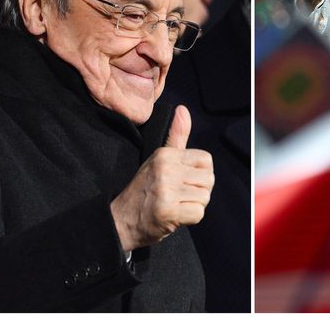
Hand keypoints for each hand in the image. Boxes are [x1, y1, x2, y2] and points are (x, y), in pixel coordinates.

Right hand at [110, 106, 213, 251]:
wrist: (121, 221)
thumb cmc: (145, 189)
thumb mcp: (159, 159)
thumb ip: (176, 136)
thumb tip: (183, 109)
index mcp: (165, 155)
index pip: (206, 160)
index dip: (199, 174)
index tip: (183, 181)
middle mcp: (165, 169)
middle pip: (208, 179)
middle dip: (199, 191)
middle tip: (179, 196)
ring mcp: (166, 190)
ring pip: (204, 197)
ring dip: (194, 205)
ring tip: (176, 205)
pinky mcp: (168, 210)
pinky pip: (198, 213)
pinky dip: (190, 218)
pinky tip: (174, 216)